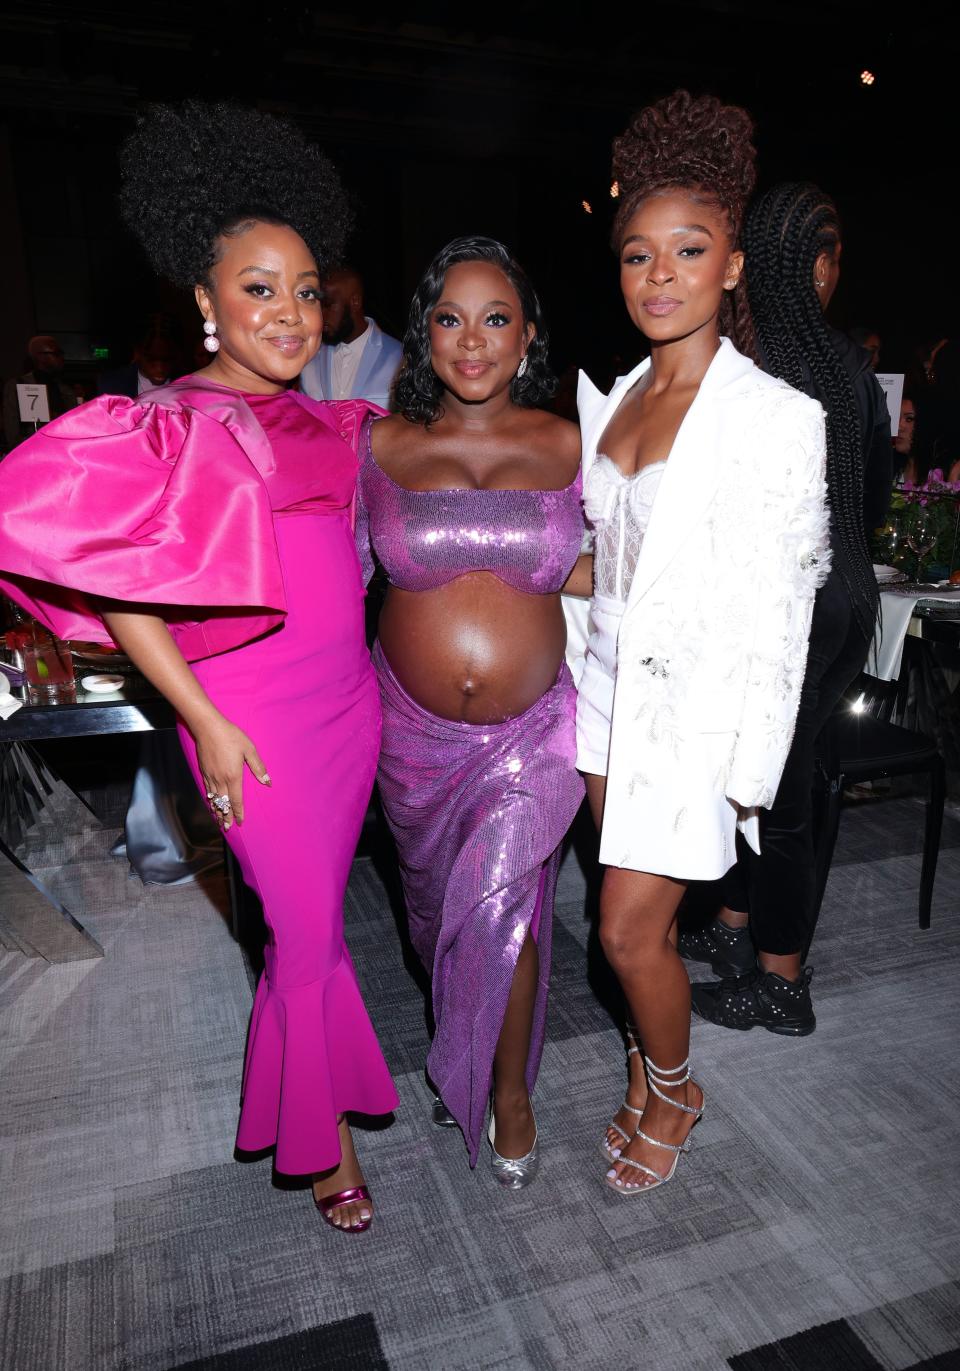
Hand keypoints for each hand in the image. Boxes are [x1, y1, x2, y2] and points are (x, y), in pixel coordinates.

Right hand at [195, 714, 270, 828]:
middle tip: (228, 828)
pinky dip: (210, 800)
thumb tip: (267, 781)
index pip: (236, 800)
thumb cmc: (231, 736)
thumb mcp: (249, 749)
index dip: (238, 812)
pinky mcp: (203, 771)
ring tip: (219, 821)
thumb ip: (258, 767)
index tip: (240, 822)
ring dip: (217, 811)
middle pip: (223, 803)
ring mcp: (210, 776)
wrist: (208, 727)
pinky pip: (207, 790)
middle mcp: (220, 780)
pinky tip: (211, 803)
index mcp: (233, 776)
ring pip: (214, 799)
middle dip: (226, 817)